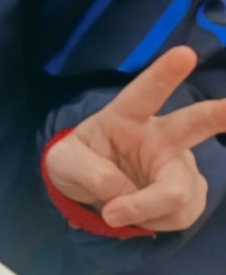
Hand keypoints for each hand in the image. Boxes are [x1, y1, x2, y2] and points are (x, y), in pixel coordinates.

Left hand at [45, 46, 225, 231]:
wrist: (89, 192)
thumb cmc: (78, 163)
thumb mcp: (65, 163)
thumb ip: (90, 173)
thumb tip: (125, 193)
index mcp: (125, 116)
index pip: (144, 93)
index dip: (164, 74)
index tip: (184, 53)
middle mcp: (159, 135)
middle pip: (192, 125)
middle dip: (218, 115)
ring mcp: (179, 163)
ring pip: (178, 191)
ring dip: (146, 209)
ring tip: (115, 209)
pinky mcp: (190, 191)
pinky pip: (179, 214)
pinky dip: (154, 221)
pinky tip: (140, 213)